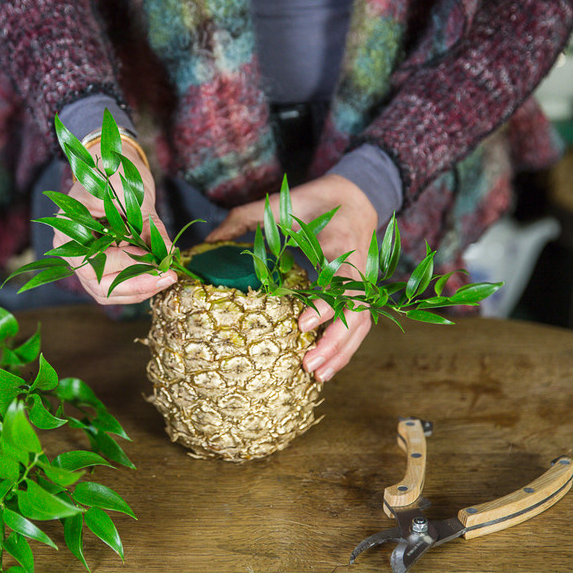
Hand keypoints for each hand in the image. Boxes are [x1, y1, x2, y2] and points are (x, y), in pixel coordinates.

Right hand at [57, 145, 176, 304]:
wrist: (113, 168)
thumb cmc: (115, 172)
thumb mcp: (132, 194)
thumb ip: (148, 225)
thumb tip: (168, 253)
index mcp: (69, 226)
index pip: (93, 260)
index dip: (125, 265)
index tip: (156, 261)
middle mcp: (71, 248)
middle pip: (98, 283)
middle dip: (136, 284)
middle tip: (167, 277)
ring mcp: (84, 259)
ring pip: (107, 290)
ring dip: (138, 289)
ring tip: (166, 278)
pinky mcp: (100, 264)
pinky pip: (114, 286)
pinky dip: (137, 286)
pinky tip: (158, 277)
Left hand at [205, 174, 378, 381]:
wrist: (355, 196)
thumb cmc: (314, 201)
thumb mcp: (279, 204)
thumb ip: (243, 220)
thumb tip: (208, 241)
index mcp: (341, 244)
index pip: (341, 281)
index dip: (324, 306)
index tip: (302, 325)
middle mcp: (360, 267)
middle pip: (357, 314)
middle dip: (334, 343)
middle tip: (308, 365)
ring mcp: (364, 282)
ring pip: (361, 325)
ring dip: (341, 353)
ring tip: (317, 375)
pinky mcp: (361, 292)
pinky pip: (358, 325)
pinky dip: (344, 348)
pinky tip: (326, 366)